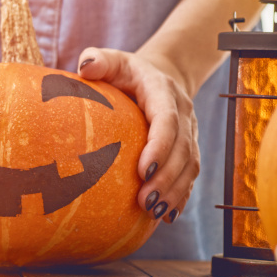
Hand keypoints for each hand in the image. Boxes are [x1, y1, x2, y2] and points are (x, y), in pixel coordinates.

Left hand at [76, 48, 198, 223]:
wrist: (158, 76)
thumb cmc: (126, 72)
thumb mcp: (113, 60)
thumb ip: (99, 60)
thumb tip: (86, 66)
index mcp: (163, 92)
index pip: (168, 120)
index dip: (160, 145)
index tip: (144, 169)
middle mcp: (183, 114)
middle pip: (183, 149)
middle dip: (167, 178)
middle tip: (146, 201)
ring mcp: (189, 134)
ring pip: (190, 166)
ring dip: (175, 191)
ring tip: (154, 212)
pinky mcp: (187, 150)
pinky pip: (189, 176)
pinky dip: (180, 196)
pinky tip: (166, 216)